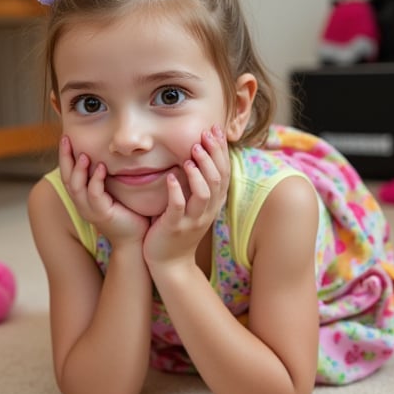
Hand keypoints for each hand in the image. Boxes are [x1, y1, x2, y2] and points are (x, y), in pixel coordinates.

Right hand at [58, 136, 148, 247]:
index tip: (66, 138)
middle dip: (65, 158)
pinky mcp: (101, 214)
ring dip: (79, 169)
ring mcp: (89, 210)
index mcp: (83, 197)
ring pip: (76, 186)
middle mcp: (82, 203)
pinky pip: (94, 194)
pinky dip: (96, 180)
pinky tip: (102, 167)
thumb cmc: (128, 214)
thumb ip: (109, 176)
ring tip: (83, 154)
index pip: (68, 174)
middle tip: (65, 139)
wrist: (135, 240)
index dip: (65, 157)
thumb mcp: (115, 192)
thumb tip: (112, 155)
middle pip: (66, 178)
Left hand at [144, 125, 229, 271]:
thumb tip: (196, 154)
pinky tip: (171, 178)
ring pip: (205, 193)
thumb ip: (197, 182)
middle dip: (212, 155)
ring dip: (199, 173)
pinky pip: (179, 208)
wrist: (170, 263)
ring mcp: (193, 220)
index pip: (224, 172)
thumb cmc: (178, 228)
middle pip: (218, 179)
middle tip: (203, 136)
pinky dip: (176, 191)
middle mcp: (208, 210)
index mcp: (213, 202)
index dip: (221, 150)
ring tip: (190, 156)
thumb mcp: (193, 204)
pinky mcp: (175, 228)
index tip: (214, 130)